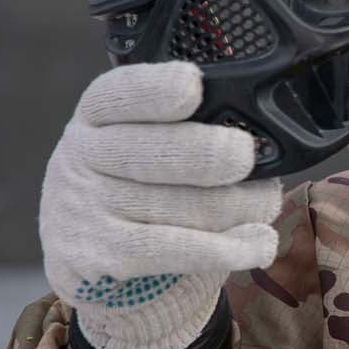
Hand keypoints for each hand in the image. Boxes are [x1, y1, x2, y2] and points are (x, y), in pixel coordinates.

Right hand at [40, 62, 281, 348]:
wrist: (98, 262)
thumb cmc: (139, 189)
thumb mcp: (142, 144)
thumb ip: (183, 129)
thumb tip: (253, 136)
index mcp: (98, 116)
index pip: (120, 94)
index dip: (156, 89)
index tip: (192, 85)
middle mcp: (85, 156)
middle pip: (155, 151)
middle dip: (210, 153)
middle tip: (244, 156)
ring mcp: (88, 208)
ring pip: (181, 205)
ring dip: (239, 206)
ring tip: (264, 204)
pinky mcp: (101, 256)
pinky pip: (175, 250)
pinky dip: (228, 248)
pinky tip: (259, 243)